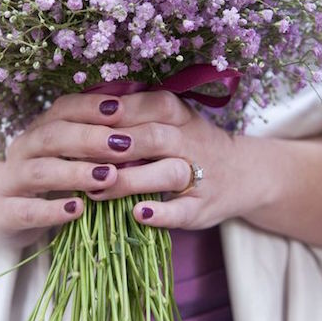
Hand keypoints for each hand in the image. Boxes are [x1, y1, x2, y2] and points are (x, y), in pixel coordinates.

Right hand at [0, 90, 239, 248]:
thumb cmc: (48, 176)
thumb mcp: (69, 152)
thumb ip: (97, 132)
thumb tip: (136, 103)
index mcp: (42, 128)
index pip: (65, 108)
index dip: (93, 107)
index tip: (122, 109)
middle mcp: (23, 148)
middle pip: (53, 135)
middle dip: (90, 138)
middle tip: (123, 145)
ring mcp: (10, 180)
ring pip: (40, 170)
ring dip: (75, 172)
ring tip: (107, 177)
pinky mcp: (3, 213)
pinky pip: (26, 210)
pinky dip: (52, 210)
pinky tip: (77, 210)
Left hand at [23, 90, 240, 230]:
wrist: (242, 173)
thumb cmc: (189, 143)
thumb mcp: (168, 120)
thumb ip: (133, 113)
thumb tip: (81, 108)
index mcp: (179, 115)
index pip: (147, 105)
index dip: (114, 113)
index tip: (81, 120)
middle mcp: (191, 141)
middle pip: (154, 137)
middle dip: (117, 145)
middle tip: (79, 156)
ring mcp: (199, 175)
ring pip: (167, 173)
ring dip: (130, 181)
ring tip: (96, 190)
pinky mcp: (202, 207)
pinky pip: (182, 210)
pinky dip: (160, 213)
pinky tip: (136, 214)